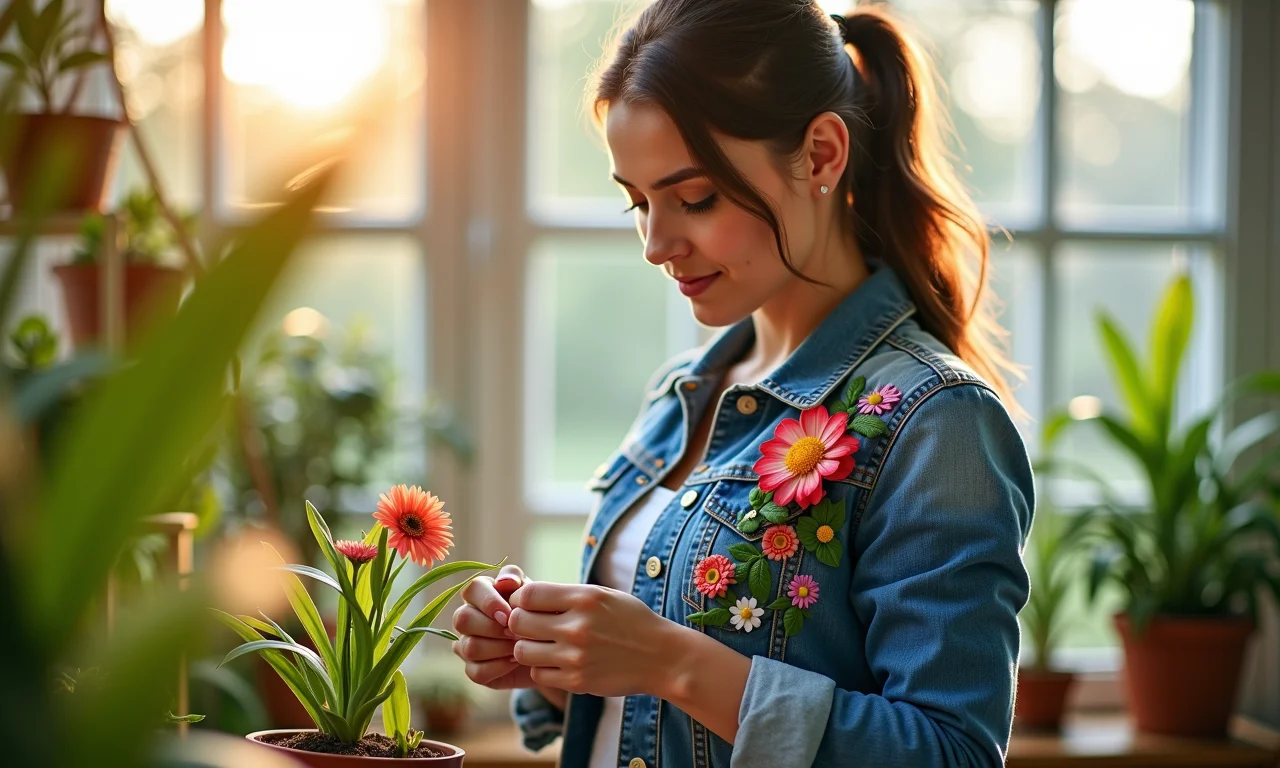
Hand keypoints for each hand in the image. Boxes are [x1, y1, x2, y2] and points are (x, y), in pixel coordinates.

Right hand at [451, 564, 530, 688]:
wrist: (551, 648)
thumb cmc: (540, 615)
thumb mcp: (534, 594)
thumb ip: (518, 581)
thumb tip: (504, 581)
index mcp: (481, 593)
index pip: (471, 589)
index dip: (488, 602)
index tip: (508, 613)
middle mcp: (467, 617)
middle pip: (462, 619)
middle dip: (493, 628)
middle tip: (517, 633)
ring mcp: (466, 644)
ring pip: (469, 647)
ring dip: (499, 648)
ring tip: (520, 646)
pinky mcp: (473, 669)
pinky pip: (476, 671)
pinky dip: (499, 667)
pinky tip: (515, 661)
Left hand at [507, 581, 678, 697]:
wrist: (662, 657)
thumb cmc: (631, 621)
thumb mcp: (604, 596)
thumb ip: (567, 595)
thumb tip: (526, 597)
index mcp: (584, 598)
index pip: (528, 594)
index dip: (521, 599)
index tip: (528, 605)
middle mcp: (577, 626)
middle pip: (518, 622)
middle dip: (520, 624)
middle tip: (532, 627)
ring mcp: (576, 656)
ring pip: (522, 652)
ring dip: (528, 648)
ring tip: (543, 646)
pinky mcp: (577, 682)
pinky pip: (539, 674)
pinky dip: (543, 669)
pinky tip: (558, 663)